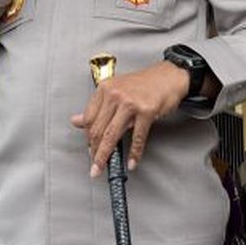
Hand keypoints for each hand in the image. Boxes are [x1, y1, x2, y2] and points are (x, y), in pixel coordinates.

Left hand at [71, 61, 188, 176]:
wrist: (168, 76)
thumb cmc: (144, 84)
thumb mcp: (116, 90)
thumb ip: (96, 107)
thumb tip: (76, 121)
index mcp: (105, 88)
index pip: (89, 118)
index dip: (88, 137)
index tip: (90, 148)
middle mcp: (115, 94)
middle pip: (98, 129)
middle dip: (94, 151)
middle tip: (93, 166)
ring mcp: (130, 103)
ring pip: (112, 135)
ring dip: (105, 156)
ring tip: (101, 168)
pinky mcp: (146, 111)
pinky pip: (137, 138)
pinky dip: (134, 153)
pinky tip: (132, 162)